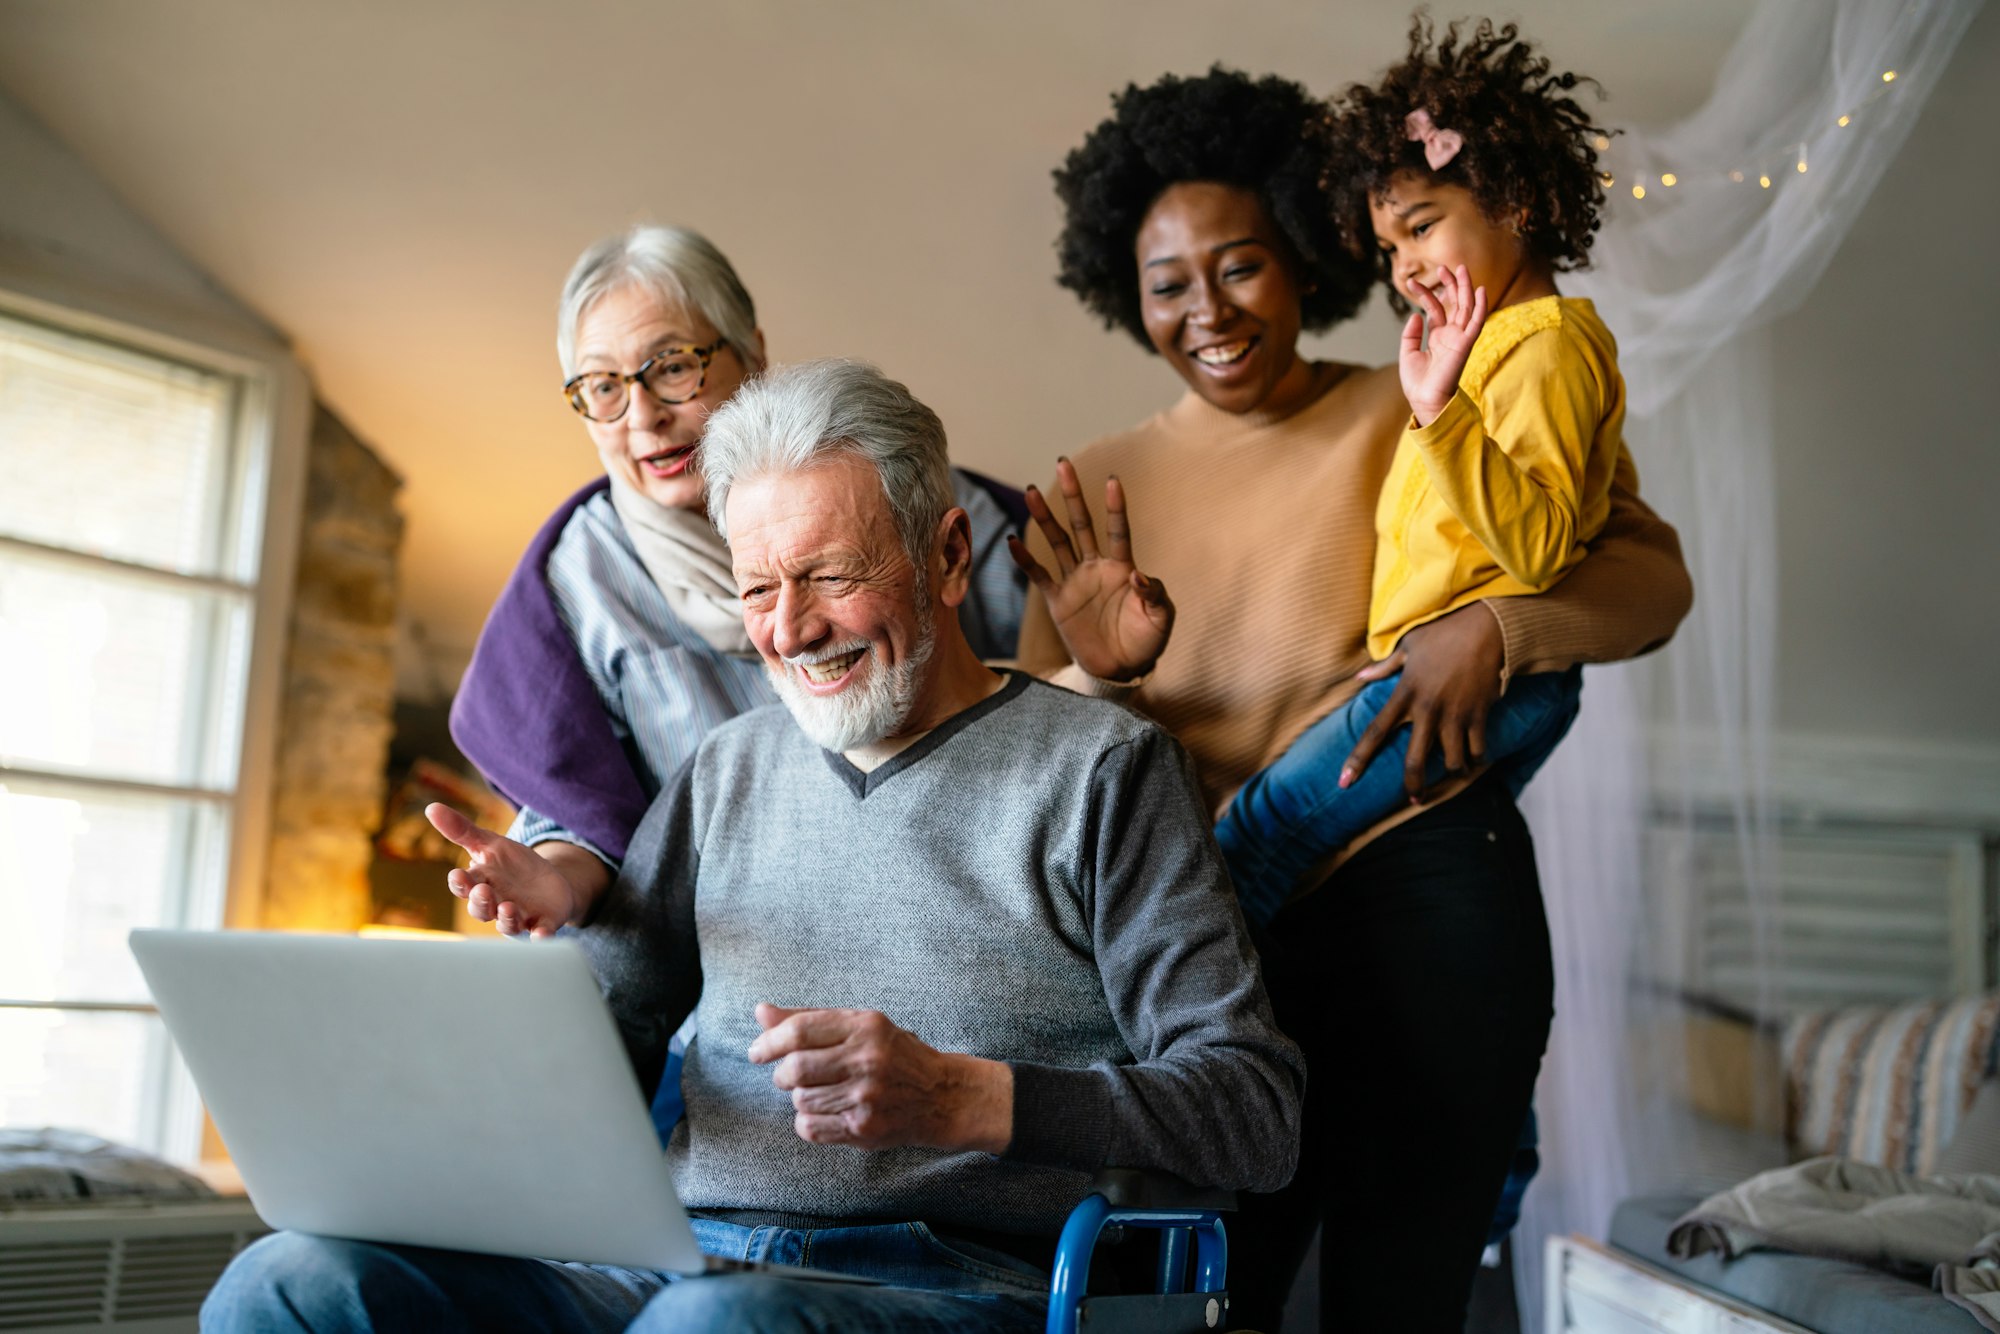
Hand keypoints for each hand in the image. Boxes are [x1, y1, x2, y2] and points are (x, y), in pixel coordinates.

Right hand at [425, 802, 586, 937]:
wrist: (550, 884)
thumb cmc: (513, 865)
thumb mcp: (491, 843)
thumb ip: (462, 831)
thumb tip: (431, 807)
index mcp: (480, 884)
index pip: (464, 886)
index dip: (460, 883)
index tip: (458, 875)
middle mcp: (495, 905)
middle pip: (481, 909)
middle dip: (480, 901)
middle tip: (483, 891)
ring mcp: (519, 917)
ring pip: (507, 924)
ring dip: (506, 918)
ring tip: (508, 907)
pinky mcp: (542, 925)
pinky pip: (540, 934)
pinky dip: (540, 936)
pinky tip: (541, 935)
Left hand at [747, 1003, 1011, 1152]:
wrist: (942, 1096)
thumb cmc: (894, 1055)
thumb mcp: (859, 1025)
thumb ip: (809, 1018)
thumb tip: (760, 1012)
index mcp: (866, 1025)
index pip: (800, 1030)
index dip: (769, 1041)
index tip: (757, 1051)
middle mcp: (867, 1059)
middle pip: (795, 1068)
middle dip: (782, 1074)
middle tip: (790, 1075)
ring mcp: (867, 1096)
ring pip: (800, 1099)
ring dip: (800, 1097)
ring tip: (822, 1091)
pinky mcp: (865, 1129)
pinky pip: (810, 1127)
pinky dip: (808, 1121)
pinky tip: (828, 1111)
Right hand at [1005, 458, 1173, 680]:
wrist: (1122, 669)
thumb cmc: (1146, 640)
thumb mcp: (1161, 618)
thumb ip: (1154, 595)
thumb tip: (1138, 574)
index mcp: (1122, 567)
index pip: (1118, 530)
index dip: (1115, 507)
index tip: (1112, 480)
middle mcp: (1096, 567)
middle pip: (1082, 524)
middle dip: (1073, 495)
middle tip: (1064, 463)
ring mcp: (1075, 582)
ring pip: (1057, 542)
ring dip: (1045, 518)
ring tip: (1032, 491)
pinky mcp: (1058, 602)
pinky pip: (1039, 576)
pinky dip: (1026, 560)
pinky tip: (1013, 541)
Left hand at [1340, 602, 1505, 802]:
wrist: (1486, 627)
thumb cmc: (1444, 633)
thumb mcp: (1408, 646)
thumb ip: (1384, 667)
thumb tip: (1359, 676)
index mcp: (1405, 694)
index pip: (1375, 732)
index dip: (1358, 759)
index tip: (1344, 782)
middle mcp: (1427, 709)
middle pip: (1414, 760)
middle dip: (1413, 785)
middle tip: (1414, 799)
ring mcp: (1454, 714)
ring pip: (1451, 761)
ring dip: (1452, 771)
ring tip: (1454, 772)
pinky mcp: (1479, 715)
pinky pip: (1477, 749)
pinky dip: (1476, 758)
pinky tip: (1475, 760)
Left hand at [1399, 264, 1487, 426]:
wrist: (1424, 400)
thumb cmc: (1418, 382)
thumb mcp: (1408, 353)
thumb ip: (1412, 333)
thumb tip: (1416, 313)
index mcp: (1438, 336)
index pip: (1435, 308)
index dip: (1425, 294)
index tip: (1411, 283)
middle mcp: (1451, 334)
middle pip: (1454, 303)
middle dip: (1450, 285)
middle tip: (1443, 267)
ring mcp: (1459, 338)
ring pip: (1466, 308)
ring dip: (1465, 288)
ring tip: (1460, 269)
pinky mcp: (1465, 344)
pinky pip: (1477, 323)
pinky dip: (1480, 307)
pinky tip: (1481, 290)